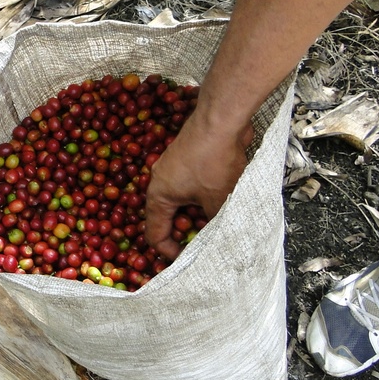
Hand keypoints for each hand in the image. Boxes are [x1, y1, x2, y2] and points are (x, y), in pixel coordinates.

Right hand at [144, 109, 253, 259]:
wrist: (221, 119)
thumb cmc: (214, 161)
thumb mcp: (217, 201)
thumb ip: (213, 225)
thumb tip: (218, 241)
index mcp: (158, 196)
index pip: (155, 234)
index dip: (170, 253)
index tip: (190, 260)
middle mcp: (160, 182)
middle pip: (169, 218)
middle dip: (188, 232)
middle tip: (210, 241)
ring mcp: (173, 169)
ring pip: (183, 203)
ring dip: (199, 214)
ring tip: (220, 221)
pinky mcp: (187, 159)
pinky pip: (191, 188)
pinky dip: (203, 198)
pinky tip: (223, 199)